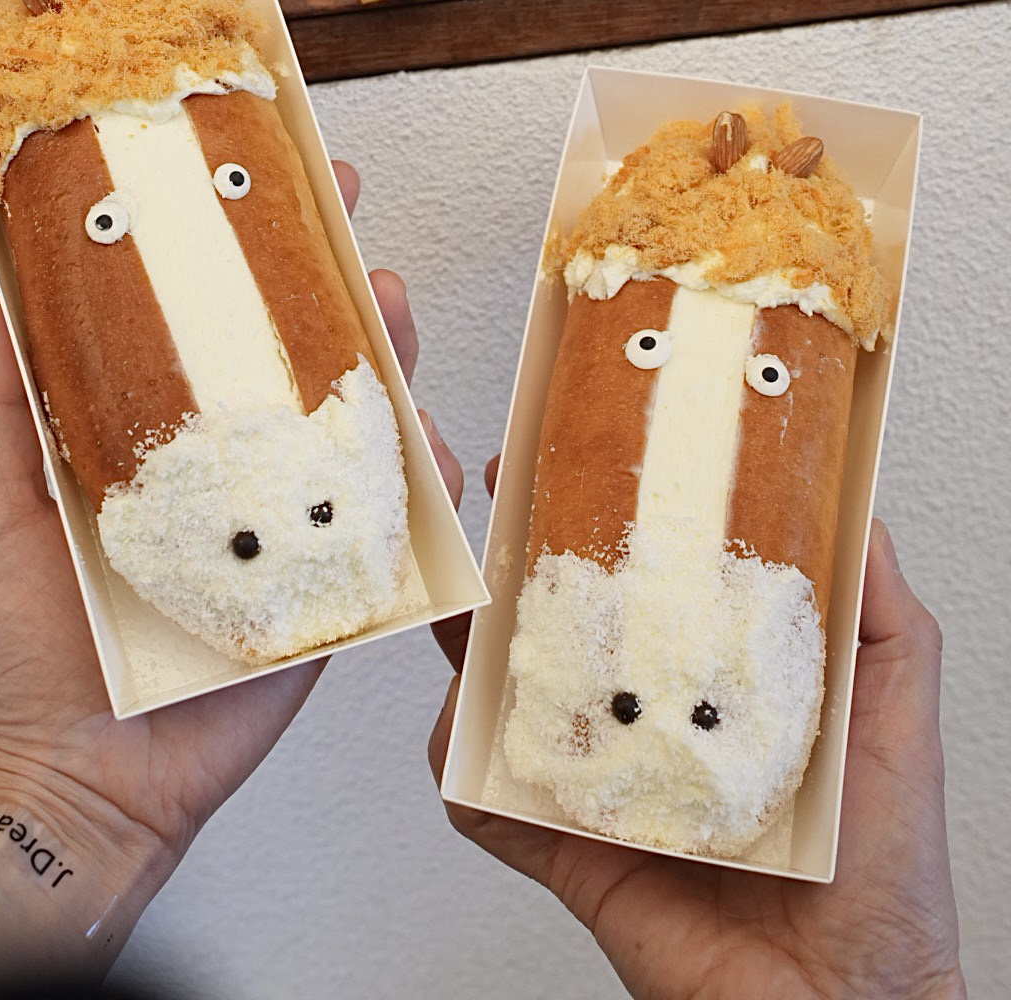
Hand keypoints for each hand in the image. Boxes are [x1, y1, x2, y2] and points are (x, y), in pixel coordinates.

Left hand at [0, 163, 455, 982]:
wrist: (80, 782)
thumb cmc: (29, 653)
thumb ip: (6, 403)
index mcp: (163, 448)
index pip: (214, 335)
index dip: (245, 265)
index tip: (266, 189)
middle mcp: (234, 477)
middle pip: (305, 370)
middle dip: (342, 299)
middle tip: (354, 245)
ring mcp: (289, 531)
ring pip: (360, 434)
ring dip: (391, 368)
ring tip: (389, 317)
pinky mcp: (332, 593)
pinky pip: (397, 532)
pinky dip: (428, 489)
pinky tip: (430, 449)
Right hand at [431, 467, 964, 999]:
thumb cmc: (889, 876)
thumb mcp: (899, 718)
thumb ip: (881, 618)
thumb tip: (860, 515)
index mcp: (724, 690)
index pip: (658, 595)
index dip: (617, 535)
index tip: (583, 472)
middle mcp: (661, 731)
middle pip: (575, 645)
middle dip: (524, 585)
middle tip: (493, 533)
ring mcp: (613, 794)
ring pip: (523, 715)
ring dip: (474, 666)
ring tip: (459, 618)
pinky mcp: (577, 859)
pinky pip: (496, 817)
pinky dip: (460, 779)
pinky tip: (451, 736)